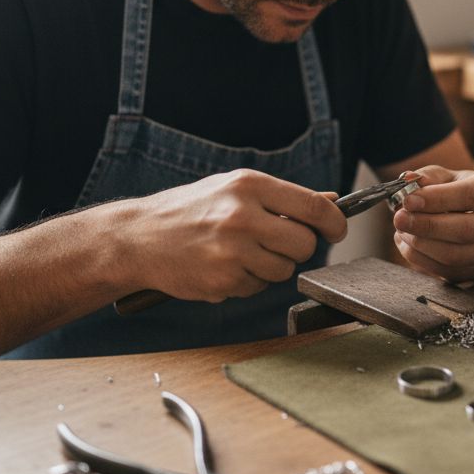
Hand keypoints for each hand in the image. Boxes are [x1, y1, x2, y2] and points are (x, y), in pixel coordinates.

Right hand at [120, 169, 345, 302]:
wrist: (137, 238)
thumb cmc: (188, 211)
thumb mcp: (232, 189)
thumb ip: (280, 197)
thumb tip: (331, 201)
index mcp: (249, 186)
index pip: (313, 207)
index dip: (334, 222)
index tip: (336, 230)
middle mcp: (242, 216)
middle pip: (304, 244)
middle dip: (298, 249)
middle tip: (277, 244)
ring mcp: (232, 251)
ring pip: (283, 270)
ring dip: (270, 267)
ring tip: (240, 253)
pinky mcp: (223, 280)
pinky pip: (257, 288)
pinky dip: (247, 282)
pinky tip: (222, 266)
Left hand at [391, 166, 473, 281]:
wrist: (472, 216)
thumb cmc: (457, 192)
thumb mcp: (445, 176)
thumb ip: (428, 176)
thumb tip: (409, 180)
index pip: (470, 196)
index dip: (437, 199)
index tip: (408, 200)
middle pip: (465, 230)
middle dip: (426, 226)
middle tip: (399, 218)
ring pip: (454, 255)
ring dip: (420, 244)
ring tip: (401, 229)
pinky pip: (445, 271)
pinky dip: (420, 258)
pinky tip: (407, 242)